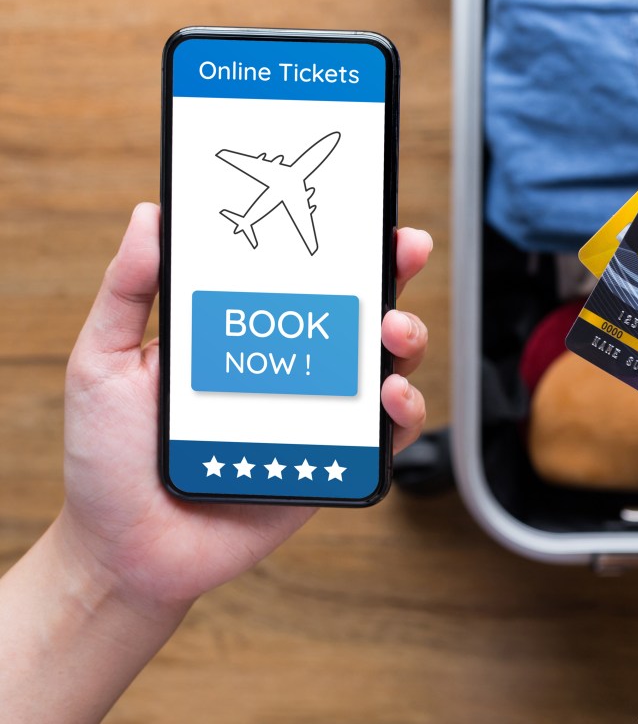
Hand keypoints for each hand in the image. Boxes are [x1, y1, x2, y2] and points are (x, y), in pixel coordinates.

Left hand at [58, 203, 433, 612]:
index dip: (340, 242)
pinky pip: (388, 435)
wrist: (124, 550)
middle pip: (358, 309)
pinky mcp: (335, 463)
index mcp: (244, 332)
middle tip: (402, 255)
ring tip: (392, 332)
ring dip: (406, 337)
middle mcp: (290, 366)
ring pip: (386, 364)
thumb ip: (128, 290)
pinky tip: (391, 398)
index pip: (302, 275)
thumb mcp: (102, 360)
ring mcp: (316, 413)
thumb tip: (151, 216)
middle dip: (393, 275)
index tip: (361, 214)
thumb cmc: (109, 459)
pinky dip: (405, 412)